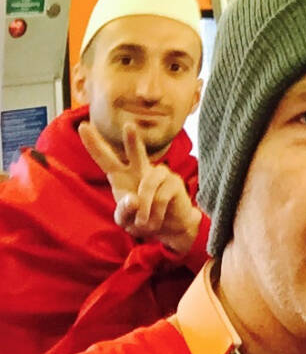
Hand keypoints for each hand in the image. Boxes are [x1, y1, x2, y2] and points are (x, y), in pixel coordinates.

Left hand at [79, 121, 201, 254]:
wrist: (170, 227)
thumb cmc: (144, 219)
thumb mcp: (125, 221)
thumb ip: (124, 211)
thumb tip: (133, 199)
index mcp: (121, 176)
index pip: (105, 157)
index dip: (94, 143)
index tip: (83, 126)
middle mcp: (140, 170)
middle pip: (135, 152)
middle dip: (132, 140)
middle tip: (129, 126)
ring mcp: (159, 174)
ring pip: (148, 186)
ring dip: (145, 209)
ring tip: (144, 223)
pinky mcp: (174, 182)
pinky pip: (161, 197)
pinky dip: (156, 212)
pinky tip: (158, 218)